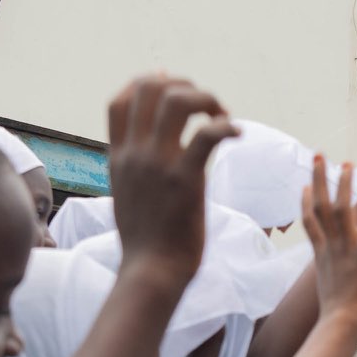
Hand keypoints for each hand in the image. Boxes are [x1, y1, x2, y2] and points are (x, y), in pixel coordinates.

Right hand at [106, 77, 239, 283]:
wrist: (150, 272)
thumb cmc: (145, 241)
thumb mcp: (126, 196)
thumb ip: (133, 169)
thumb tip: (148, 152)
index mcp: (119, 158)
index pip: (119, 101)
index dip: (145, 84)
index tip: (170, 91)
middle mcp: (135, 154)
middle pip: (149, 88)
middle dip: (181, 84)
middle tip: (203, 106)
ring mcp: (158, 164)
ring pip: (178, 100)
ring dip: (206, 98)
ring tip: (221, 116)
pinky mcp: (185, 179)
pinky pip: (208, 135)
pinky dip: (226, 126)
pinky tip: (238, 134)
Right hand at [303, 151, 356, 330]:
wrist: (342, 322)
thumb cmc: (340, 313)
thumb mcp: (332, 287)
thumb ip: (334, 275)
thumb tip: (336, 280)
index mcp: (322, 253)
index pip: (310, 221)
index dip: (306, 201)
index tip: (306, 185)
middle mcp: (331, 246)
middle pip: (320, 206)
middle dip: (319, 179)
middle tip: (319, 155)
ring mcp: (346, 248)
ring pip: (340, 209)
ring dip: (343, 185)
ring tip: (347, 164)